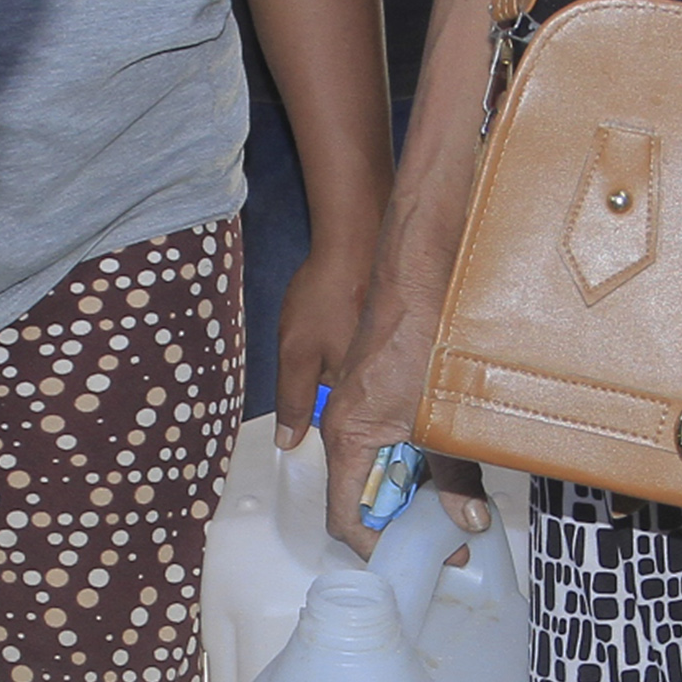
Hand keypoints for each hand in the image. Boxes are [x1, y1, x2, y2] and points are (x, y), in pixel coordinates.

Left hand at [272, 235, 373, 450]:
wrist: (352, 241)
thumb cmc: (325, 293)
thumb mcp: (295, 353)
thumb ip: (293, 400)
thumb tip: (288, 440)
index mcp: (358, 388)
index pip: (339, 422)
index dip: (318, 415)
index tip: (304, 408)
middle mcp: (383, 375)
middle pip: (353, 399)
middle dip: (330, 386)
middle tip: (315, 349)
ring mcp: (391, 351)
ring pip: (361, 373)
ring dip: (343, 361)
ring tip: (327, 327)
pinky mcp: (393, 329)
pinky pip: (370, 348)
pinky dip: (354, 339)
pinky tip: (342, 315)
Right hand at [318, 294, 488, 558]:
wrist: (419, 275)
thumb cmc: (416, 333)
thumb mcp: (440, 421)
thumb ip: (453, 476)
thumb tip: (466, 522)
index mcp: (346, 435)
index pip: (343, 513)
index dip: (374, 544)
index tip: (407, 558)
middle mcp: (345, 424)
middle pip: (364, 494)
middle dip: (403, 521)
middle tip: (446, 537)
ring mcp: (363, 406)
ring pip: (383, 466)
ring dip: (416, 488)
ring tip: (456, 500)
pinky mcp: (382, 390)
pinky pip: (393, 439)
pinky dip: (420, 458)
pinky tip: (454, 458)